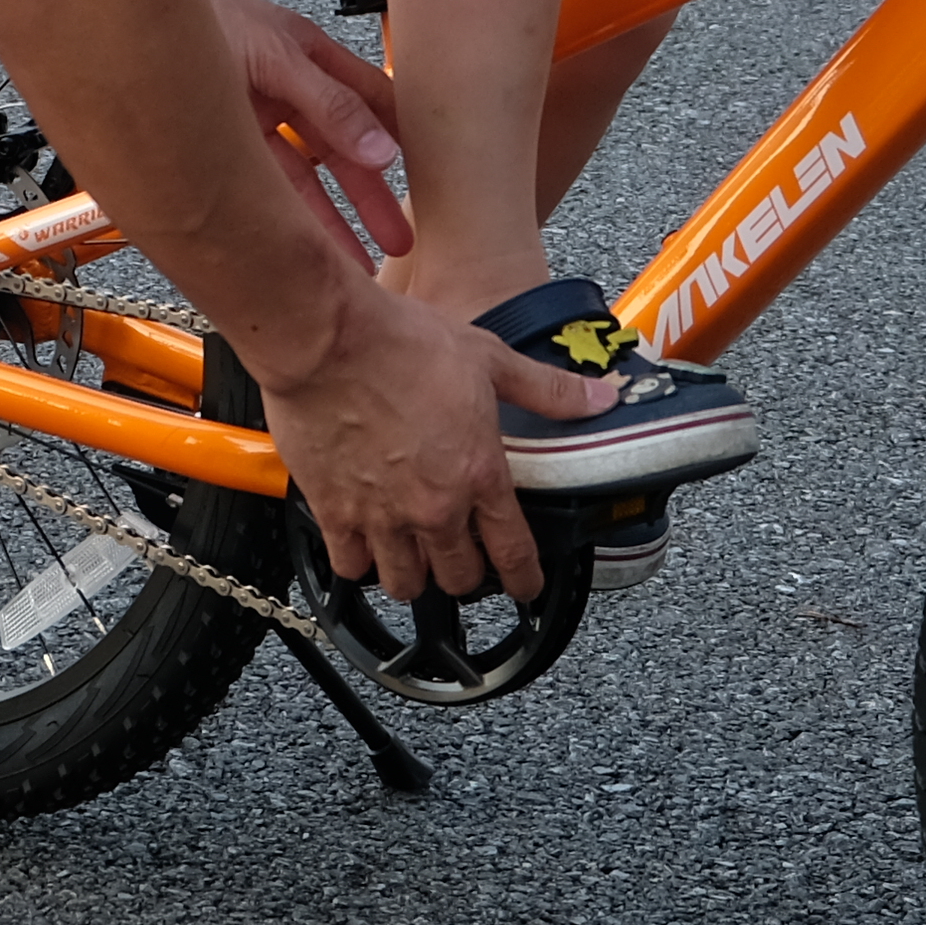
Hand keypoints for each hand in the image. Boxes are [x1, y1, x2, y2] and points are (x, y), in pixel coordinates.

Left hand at [209, 0, 406, 260]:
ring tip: (354, 259)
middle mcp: (284, 89)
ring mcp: (251, 117)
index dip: (401, 138)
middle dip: (369, 196)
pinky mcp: (219, 142)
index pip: (373, 101)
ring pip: (301, 177)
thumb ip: (328, 103)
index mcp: (308, 55)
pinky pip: (261, 186)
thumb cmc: (192, 11)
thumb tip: (379, 146)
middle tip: (397, 236)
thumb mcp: (274, 54)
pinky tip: (299, 243)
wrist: (114, 15)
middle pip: (340, 150)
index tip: (429, 176)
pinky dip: (284, 216)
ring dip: (328, 218)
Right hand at [245, 282, 585, 606]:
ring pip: (404, 583)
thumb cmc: (400, 341)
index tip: (524, 586)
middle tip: (463, 560)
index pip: (513, 553)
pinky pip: (349, 565)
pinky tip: (362, 545)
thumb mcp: (489, 358)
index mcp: (478, 474)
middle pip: (458, 579)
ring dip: (414, 576)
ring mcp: (381, 514)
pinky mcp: (332, 510)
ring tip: (413, 559)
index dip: (524, 580)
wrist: (327, 337)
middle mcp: (433, 507)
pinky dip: (358, 563)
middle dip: (467, 576)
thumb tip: (598, 397)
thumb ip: (545, 388)